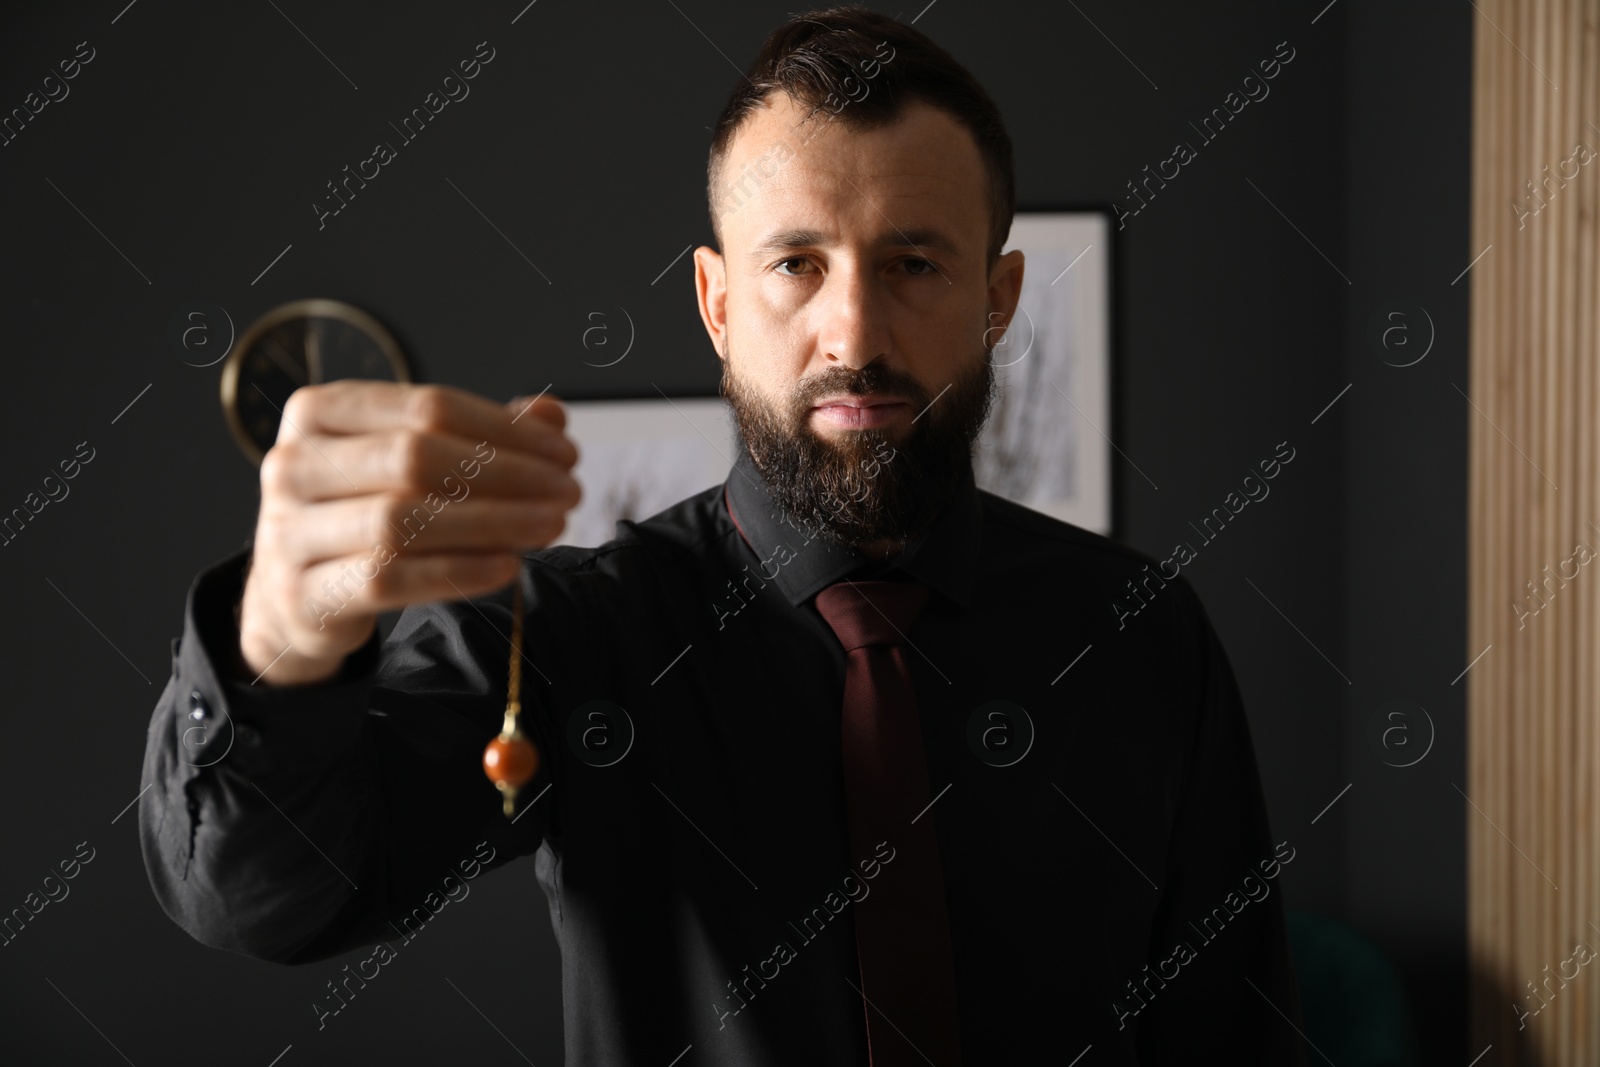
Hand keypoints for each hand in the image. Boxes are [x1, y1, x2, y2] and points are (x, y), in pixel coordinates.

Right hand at [236, 382, 580, 685]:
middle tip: (568, 492)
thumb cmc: (364, 511)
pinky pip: (389, 579)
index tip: (565, 453)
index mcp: (319, 411)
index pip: (428, 407)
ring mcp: (288, 531)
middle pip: (414, 459)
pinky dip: (456, 572)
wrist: (296, 594)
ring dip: (492, 523)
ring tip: (550, 527)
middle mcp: (293, 464)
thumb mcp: (412, 462)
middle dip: (507, 474)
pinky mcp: (303, 594)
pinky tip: (508, 566)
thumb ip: (480, 435)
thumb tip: (550, 414)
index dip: (506, 430)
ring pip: (402, 521)